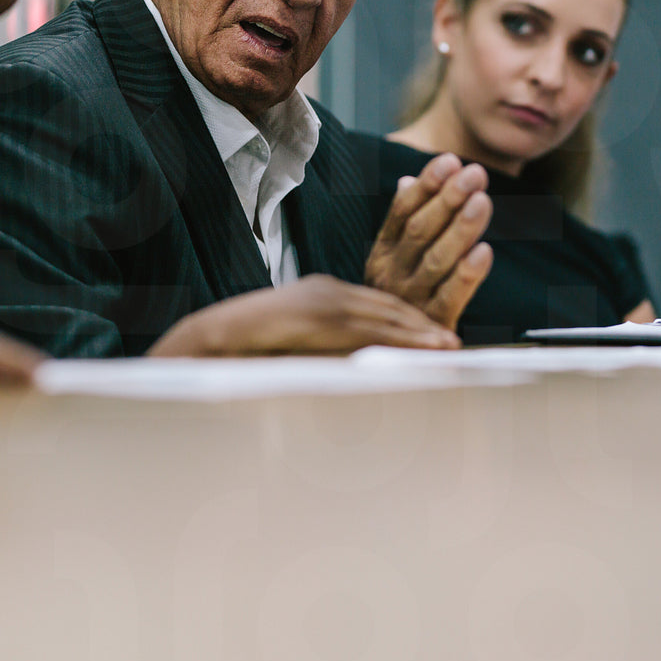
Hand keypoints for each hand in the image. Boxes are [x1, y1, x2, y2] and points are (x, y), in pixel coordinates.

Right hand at [147, 275, 460, 356]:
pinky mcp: (317, 315)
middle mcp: (325, 290)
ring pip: (383, 313)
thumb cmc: (243, 352)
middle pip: (386, 304)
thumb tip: (345, 369)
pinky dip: (400, 338)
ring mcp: (322, 299)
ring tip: (449, 347)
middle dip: (422, 321)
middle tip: (454, 342)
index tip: (436, 334)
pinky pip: (367, 328)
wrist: (205, 344)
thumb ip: (321, 349)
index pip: (374, 303)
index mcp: (320, 294)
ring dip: (420, 331)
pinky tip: (423, 349)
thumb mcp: (293, 344)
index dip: (408, 318)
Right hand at [365, 152, 493, 330]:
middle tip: (475, 173)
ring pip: (436, 260)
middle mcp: (391, 274)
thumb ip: (403, 221)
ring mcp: (410, 300)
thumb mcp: (395, 259)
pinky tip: (484, 252)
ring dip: (460, 229)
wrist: (393, 356)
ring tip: (482, 201)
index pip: (402, 212)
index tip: (449, 160)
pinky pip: (451, 297)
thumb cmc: (402, 297)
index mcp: (382, 253)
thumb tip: (407, 180)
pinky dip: (468, 275)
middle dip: (448, 199)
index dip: (426, 185)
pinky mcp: (433, 325)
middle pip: (420, 231)